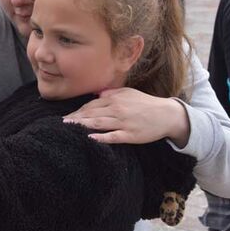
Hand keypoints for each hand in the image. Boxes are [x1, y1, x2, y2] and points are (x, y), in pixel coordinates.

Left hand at [62, 87, 189, 145]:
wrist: (167, 114)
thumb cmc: (146, 103)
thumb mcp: (128, 93)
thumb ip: (112, 93)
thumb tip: (96, 94)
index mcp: (115, 99)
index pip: (91, 105)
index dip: (78, 111)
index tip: (68, 115)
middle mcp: (117, 109)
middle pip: (92, 114)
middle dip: (76, 118)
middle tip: (62, 122)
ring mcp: (123, 123)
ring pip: (99, 123)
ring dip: (82, 125)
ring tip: (69, 127)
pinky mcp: (130, 135)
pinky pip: (113, 136)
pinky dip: (101, 137)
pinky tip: (90, 137)